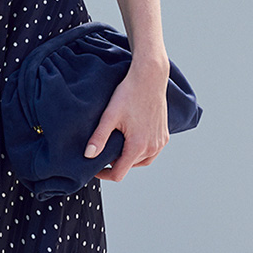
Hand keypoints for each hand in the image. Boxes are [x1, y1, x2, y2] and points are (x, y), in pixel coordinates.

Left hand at [85, 59, 169, 182]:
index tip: (95, 168)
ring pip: (141, 161)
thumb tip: (88, 155)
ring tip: (117, 146)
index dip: (104, 174)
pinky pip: (152, 152)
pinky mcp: (164, 136)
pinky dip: (141, 151)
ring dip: (128, 158)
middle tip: (104, 151)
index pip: (119, 174)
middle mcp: (152, 147)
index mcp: (138, 146)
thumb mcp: (110, 116)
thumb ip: (99, 137)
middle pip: (130, 167)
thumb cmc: (129, 94)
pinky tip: (132, 141)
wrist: (150, 78)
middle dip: (116, 163)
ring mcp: (160, 142)